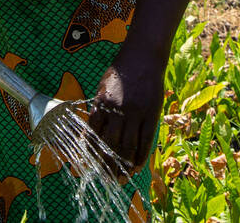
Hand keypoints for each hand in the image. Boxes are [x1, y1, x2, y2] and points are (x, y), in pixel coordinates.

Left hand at [87, 57, 164, 177]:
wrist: (142, 58)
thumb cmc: (119, 74)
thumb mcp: (101, 90)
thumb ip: (96, 112)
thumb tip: (87, 136)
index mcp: (101, 104)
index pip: (93, 136)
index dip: (91, 154)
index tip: (88, 168)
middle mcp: (118, 110)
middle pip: (110, 145)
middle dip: (106, 165)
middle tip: (105, 180)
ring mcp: (136, 113)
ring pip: (128, 146)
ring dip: (123, 166)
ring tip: (120, 179)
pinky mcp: (152, 113)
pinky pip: (146, 140)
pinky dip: (141, 156)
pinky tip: (136, 167)